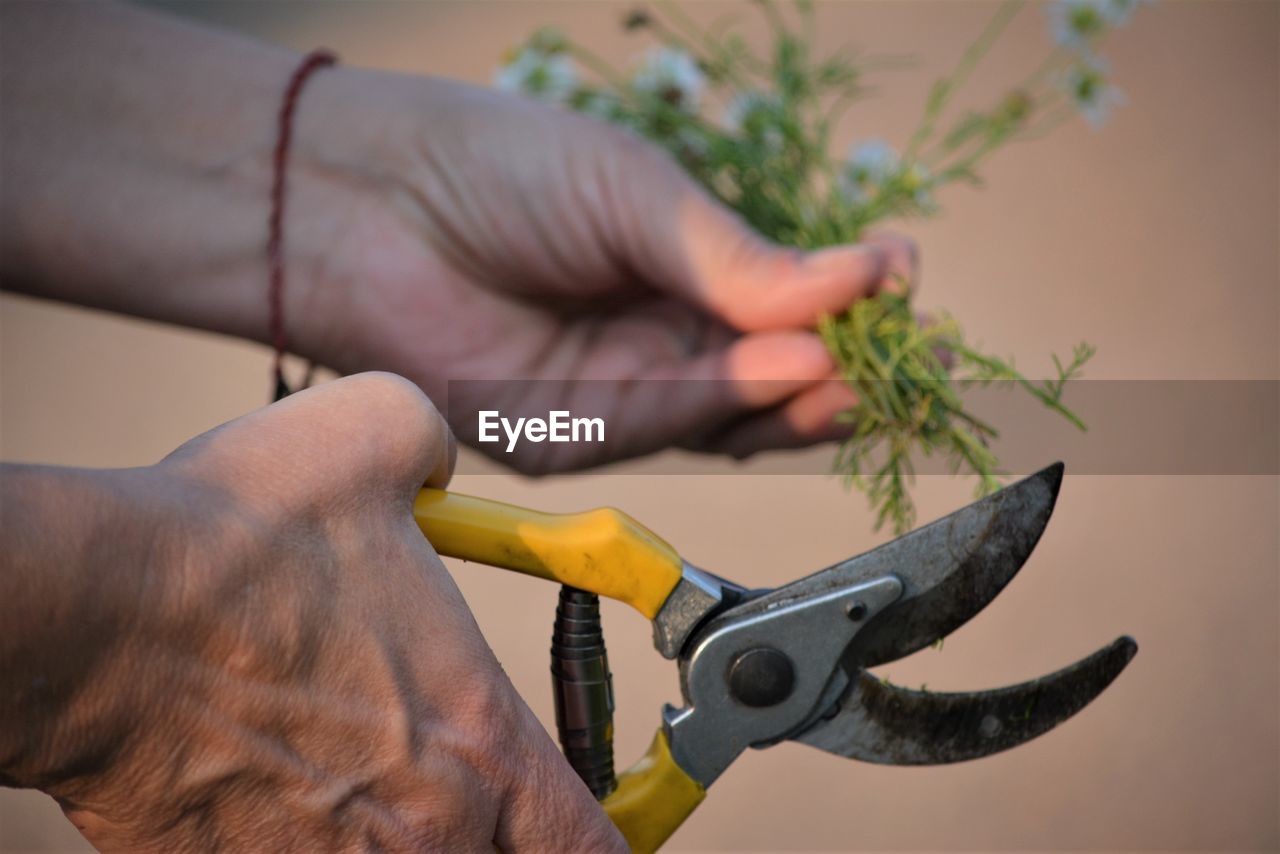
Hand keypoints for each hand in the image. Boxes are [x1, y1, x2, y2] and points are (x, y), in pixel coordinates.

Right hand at [0, 374, 624, 851]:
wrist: (92, 616)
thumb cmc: (240, 536)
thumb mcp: (379, 436)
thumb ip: (441, 449)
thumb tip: (439, 465)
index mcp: (479, 738)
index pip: (594, 849)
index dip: (607, 840)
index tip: (594, 822)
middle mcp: (423, 828)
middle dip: (499, 835)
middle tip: (466, 782)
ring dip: (392, 829)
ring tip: (341, 755)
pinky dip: (302, 831)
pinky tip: (262, 764)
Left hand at [284, 71, 916, 470]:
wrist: (373, 202)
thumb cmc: (505, 169)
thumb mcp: (645, 197)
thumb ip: (744, 261)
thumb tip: (870, 277)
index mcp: (684, 272)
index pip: (788, 310)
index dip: (849, 309)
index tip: (904, 286)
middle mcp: (662, 341)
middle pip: (771, 380)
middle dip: (839, 372)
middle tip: (901, 356)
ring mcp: (622, 393)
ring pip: (731, 418)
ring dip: (798, 399)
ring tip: (851, 365)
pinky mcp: (575, 437)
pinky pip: (668, 425)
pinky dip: (730, 404)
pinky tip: (786, 370)